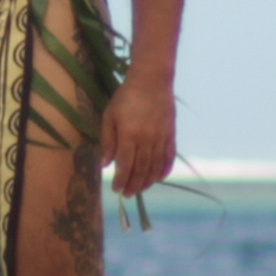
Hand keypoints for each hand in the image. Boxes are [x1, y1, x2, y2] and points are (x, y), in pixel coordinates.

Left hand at [101, 73, 179, 198]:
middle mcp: (147, 139)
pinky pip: (169, 156)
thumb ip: (108, 141)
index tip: (116, 189)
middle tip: (127, 194)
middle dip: (133, 185)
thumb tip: (105, 164)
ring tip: (140, 190)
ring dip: (147, 181)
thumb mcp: (110, 116)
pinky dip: (165, 169)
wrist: (152, 80)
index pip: (125, 164)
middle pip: (141, 169)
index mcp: (129, 135)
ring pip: (155, 166)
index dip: (120, 179)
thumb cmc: (126, 97)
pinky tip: (160, 178)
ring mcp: (161, 137)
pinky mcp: (171, 134)